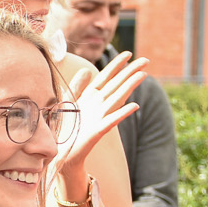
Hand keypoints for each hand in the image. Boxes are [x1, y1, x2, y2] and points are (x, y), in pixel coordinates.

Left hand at [58, 52, 144, 185]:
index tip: (129, 53)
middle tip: (146, 60)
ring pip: (117, 98)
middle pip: (116, 84)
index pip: (106, 77)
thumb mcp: (67, 104)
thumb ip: (76, 87)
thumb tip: (86, 70)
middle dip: (130, 71)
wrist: (61, 153)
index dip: (116, 65)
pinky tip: (134, 106)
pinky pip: (111, 120)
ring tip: (143, 75)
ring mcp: (99, 117)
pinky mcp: (97, 131)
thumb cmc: (65, 129)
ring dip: (130, 86)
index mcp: (90, 97)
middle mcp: (98, 105)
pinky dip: (122, 113)